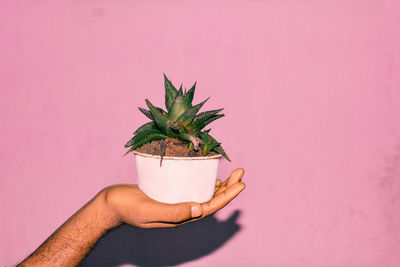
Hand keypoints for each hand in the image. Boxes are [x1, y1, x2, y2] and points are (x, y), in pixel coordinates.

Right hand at [102, 168, 245, 227]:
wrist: (111, 205)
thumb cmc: (128, 208)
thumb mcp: (150, 211)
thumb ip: (173, 212)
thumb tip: (199, 209)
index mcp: (181, 217)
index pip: (210, 207)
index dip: (228, 196)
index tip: (241, 183)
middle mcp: (182, 210)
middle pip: (211, 199)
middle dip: (228, 187)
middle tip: (240, 171)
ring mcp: (176, 201)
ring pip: (203, 192)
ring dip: (219, 183)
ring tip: (230, 172)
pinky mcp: (169, 192)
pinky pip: (191, 186)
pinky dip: (201, 179)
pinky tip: (205, 172)